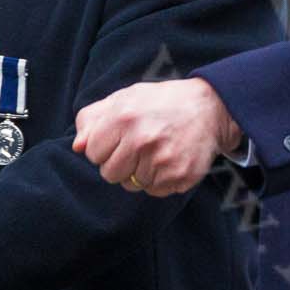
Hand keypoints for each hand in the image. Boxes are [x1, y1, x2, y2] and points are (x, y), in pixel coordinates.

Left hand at [73, 78, 242, 196]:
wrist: (212, 107)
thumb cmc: (162, 102)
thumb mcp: (125, 98)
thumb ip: (93, 118)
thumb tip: (78, 146)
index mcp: (123, 117)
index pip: (93, 154)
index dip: (106, 147)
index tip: (122, 138)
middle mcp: (141, 139)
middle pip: (110, 174)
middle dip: (122, 163)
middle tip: (141, 146)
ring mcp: (161, 160)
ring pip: (132, 185)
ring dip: (142, 172)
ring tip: (158, 151)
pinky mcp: (179, 175)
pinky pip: (155, 191)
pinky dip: (161, 180)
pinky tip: (171, 160)